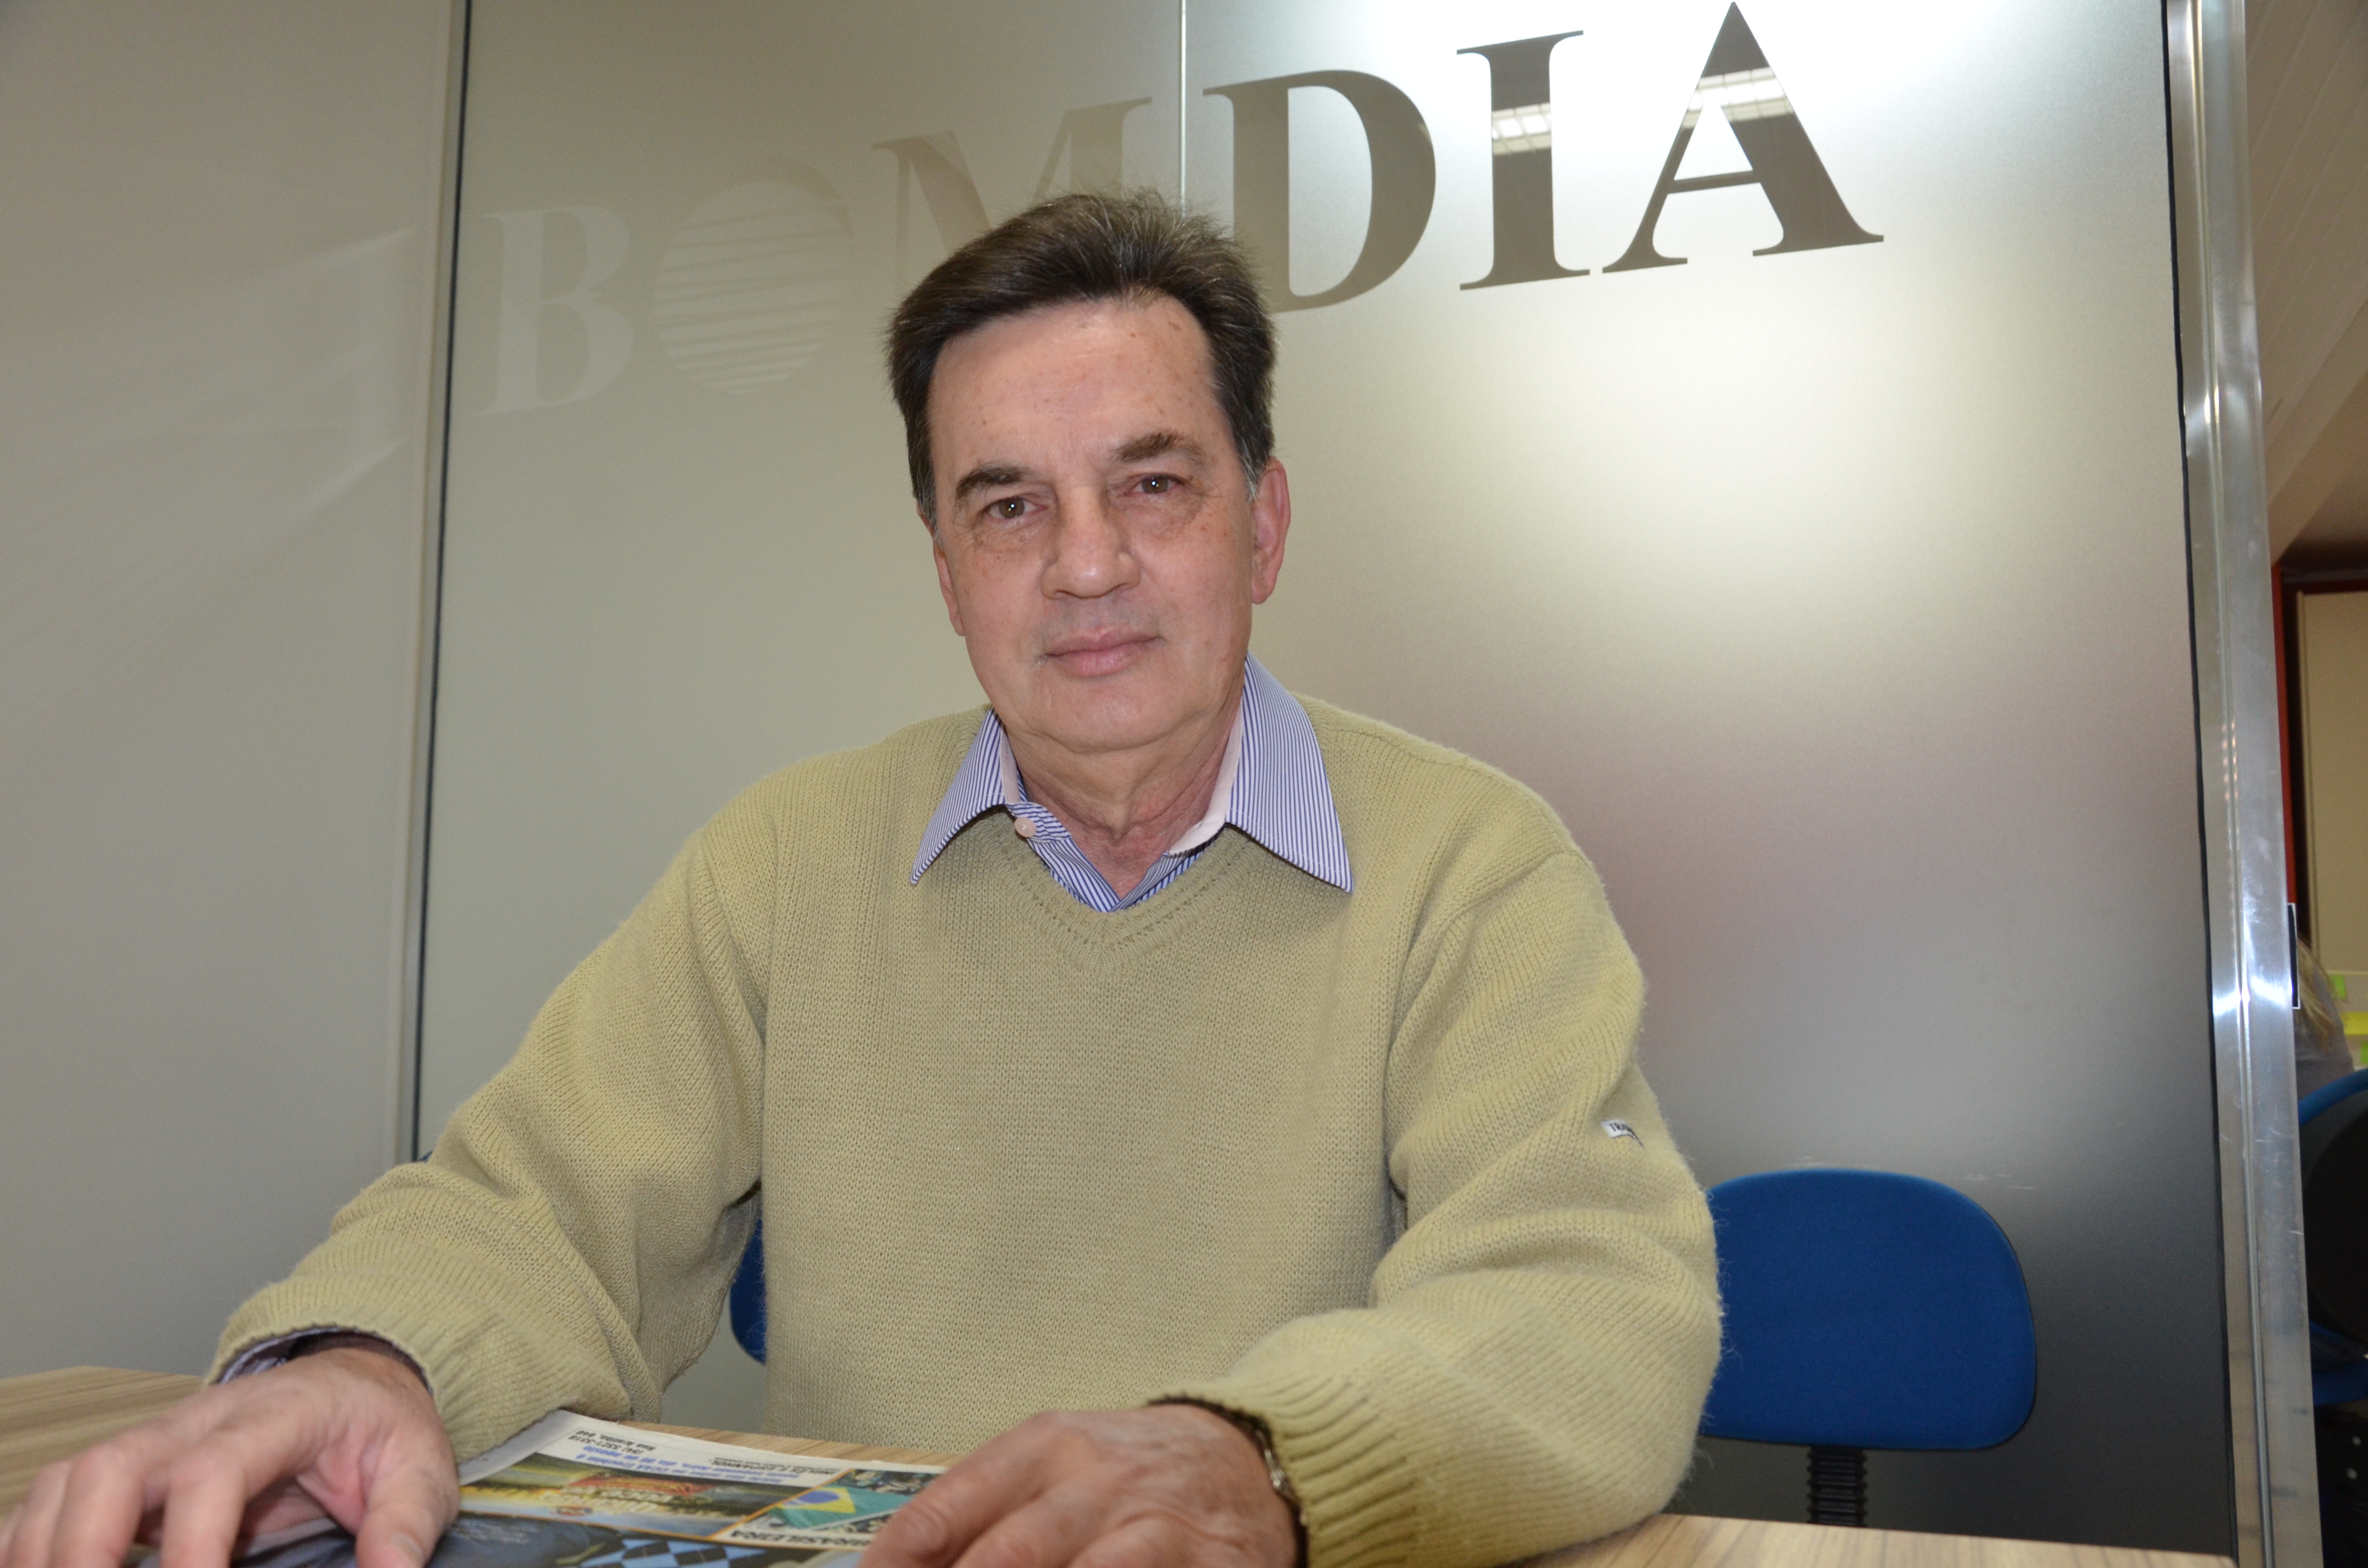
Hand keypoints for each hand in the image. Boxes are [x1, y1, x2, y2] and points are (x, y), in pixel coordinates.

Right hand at [0, 1344, 456, 1567]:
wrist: (359, 1382)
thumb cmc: (381, 1430)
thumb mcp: (421, 1469)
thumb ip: (405, 1524)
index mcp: (278, 1416)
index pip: (213, 1471)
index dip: (190, 1541)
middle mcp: (203, 1421)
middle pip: (115, 1466)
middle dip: (86, 1543)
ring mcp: (160, 1439)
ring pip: (74, 1479)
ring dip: (48, 1546)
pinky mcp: (136, 1465)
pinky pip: (62, 1494)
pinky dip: (34, 1539)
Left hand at [863, 1406, 1294, 1567]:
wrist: (1244, 1454)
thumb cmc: (1125, 1473)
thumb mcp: (1053, 1464)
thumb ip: (985, 1511)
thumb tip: (898, 1563)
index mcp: (1041, 1447)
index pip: (946, 1509)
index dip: (897, 1561)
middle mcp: (1094, 1481)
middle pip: (1009, 1555)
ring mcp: (1153, 1526)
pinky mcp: (1209, 1564)